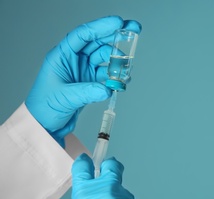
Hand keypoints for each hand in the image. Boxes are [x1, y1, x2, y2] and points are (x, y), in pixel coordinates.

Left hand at [25, 16, 141, 146]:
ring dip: (118, 63)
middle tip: (135, 30)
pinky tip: (122, 82)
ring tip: (126, 72)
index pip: (83, 35)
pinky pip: (107, 76)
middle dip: (116, 36)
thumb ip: (86, 92)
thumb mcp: (64, 97)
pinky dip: (116, 78)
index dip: (101, 27)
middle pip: (98, 42)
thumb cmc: (44, 108)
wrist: (45, 125)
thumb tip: (107, 89)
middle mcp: (73, 60)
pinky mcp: (90, 83)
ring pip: (105, 59)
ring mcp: (83, 71)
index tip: (119, 23)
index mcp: (62, 56)